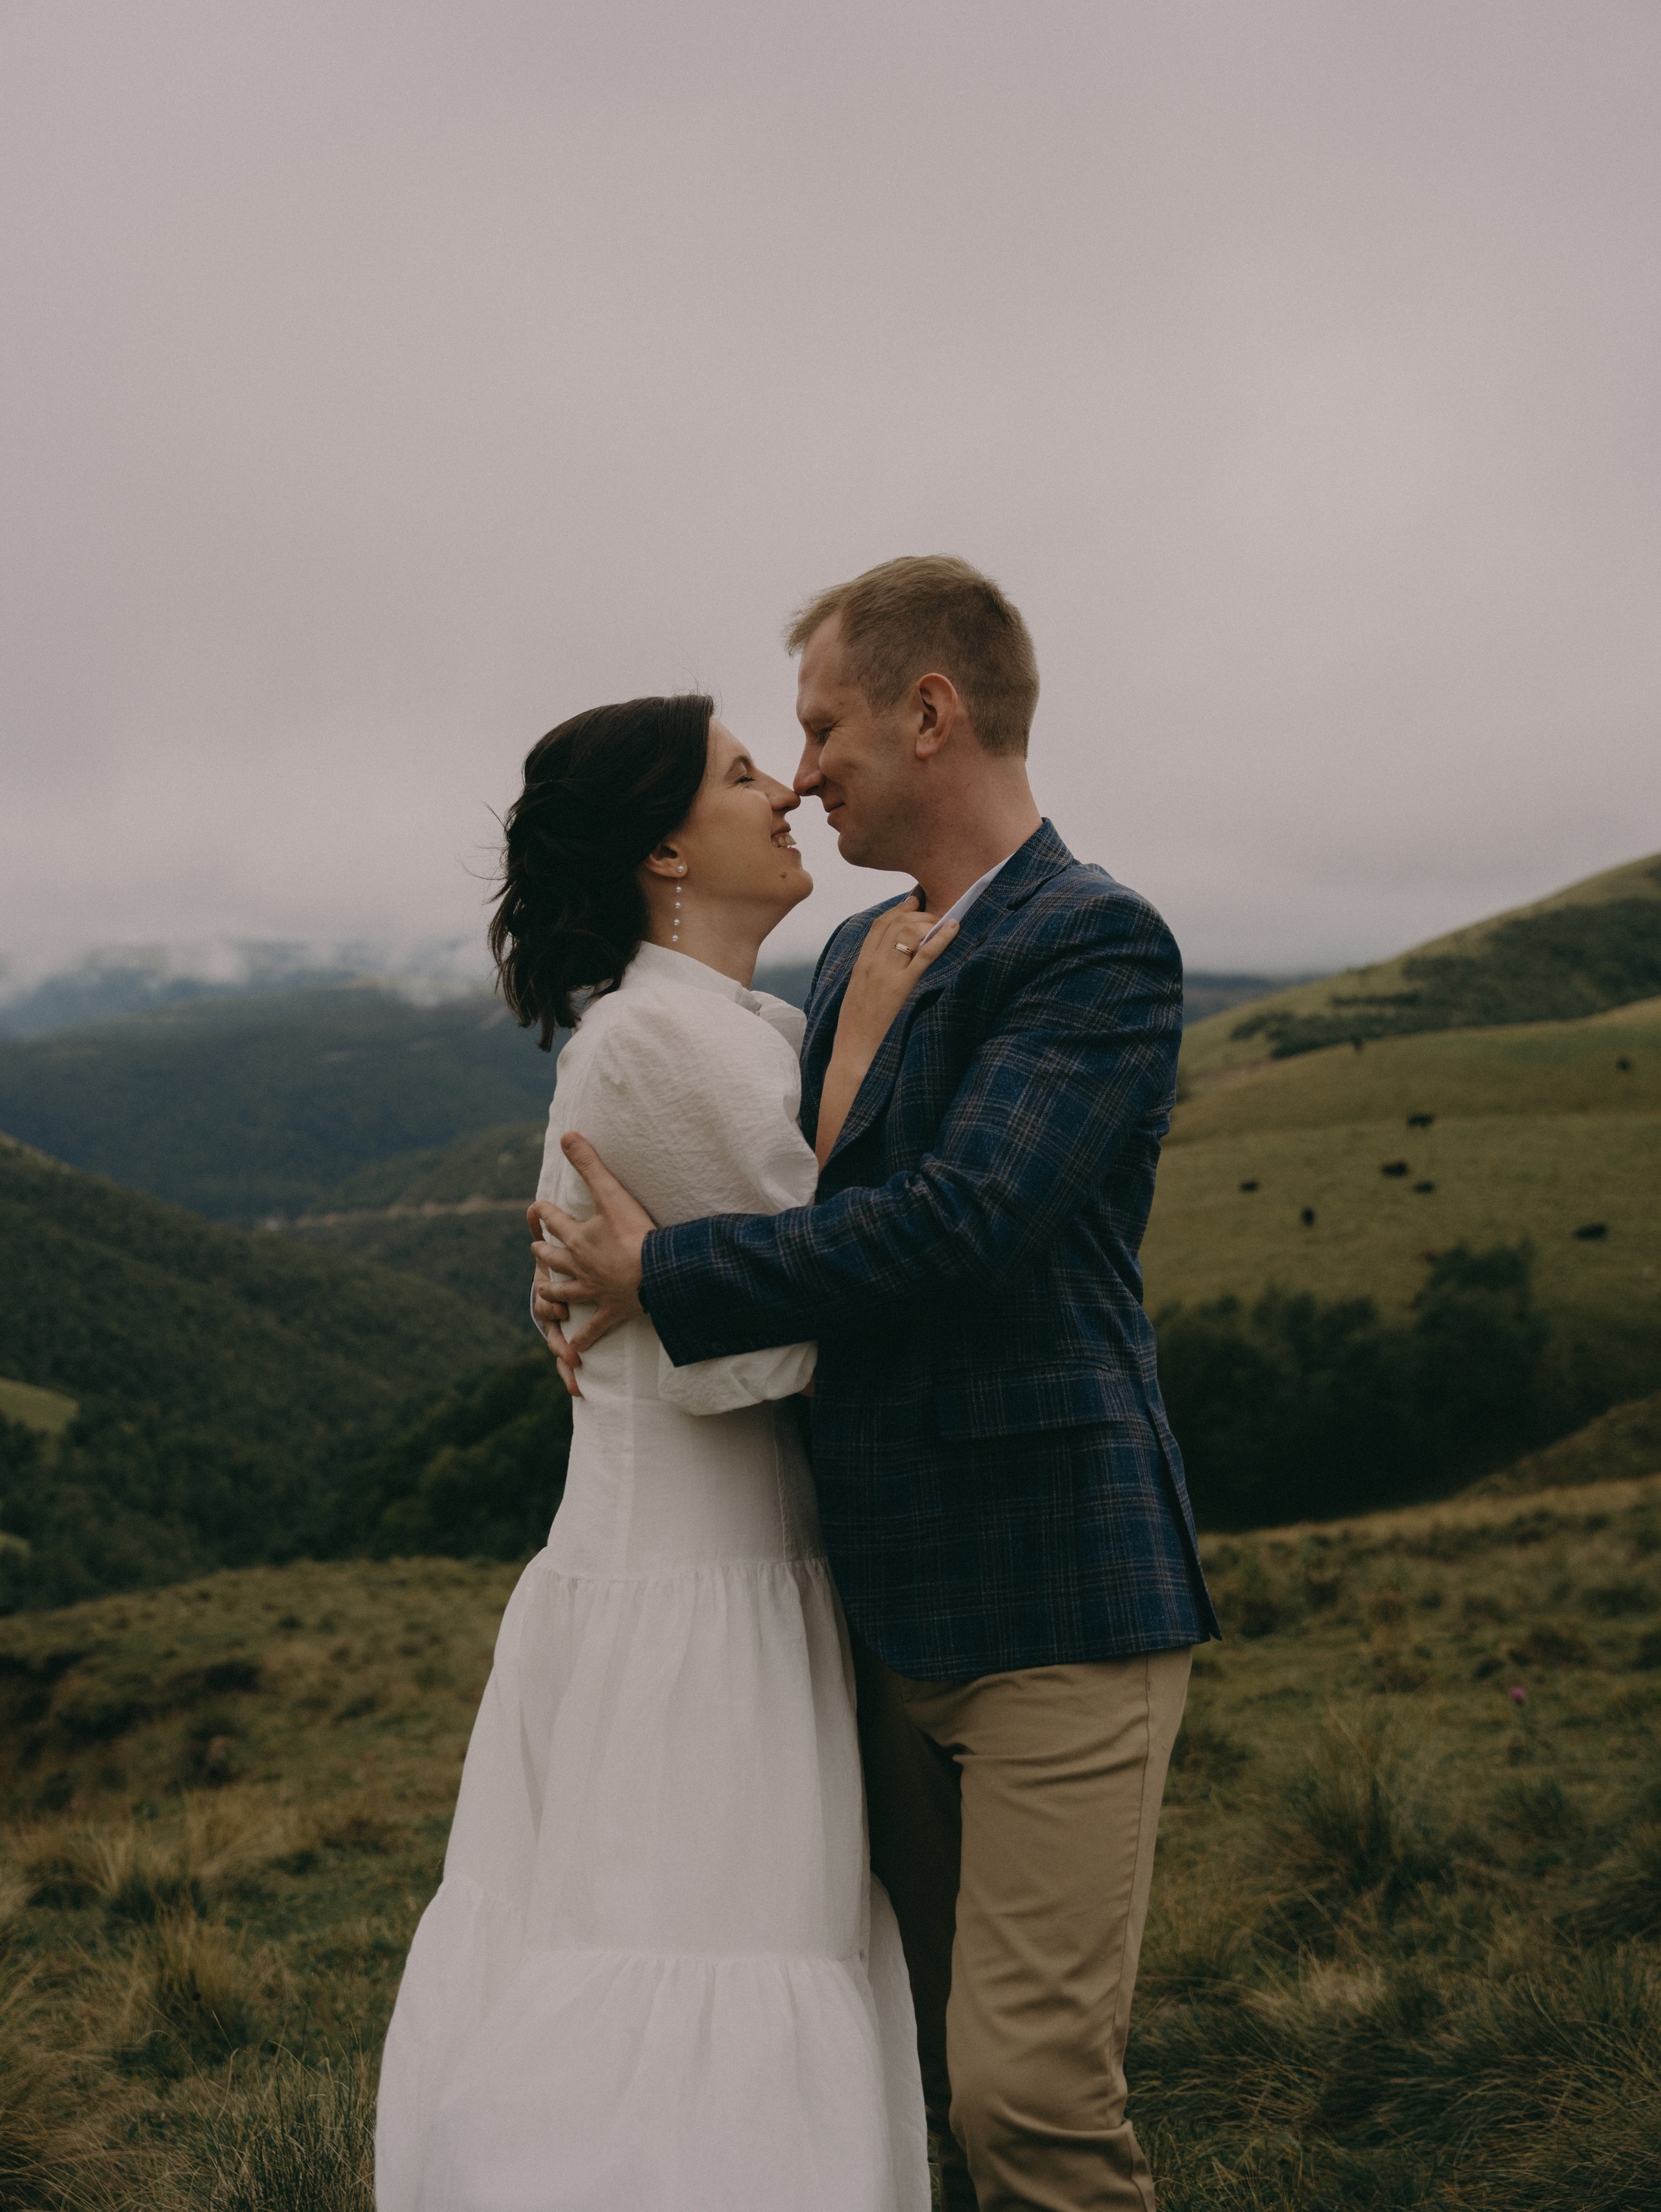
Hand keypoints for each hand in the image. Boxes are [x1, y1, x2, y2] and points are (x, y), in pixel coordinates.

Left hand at [527, 1133, 655, 1366]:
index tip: (536, 1207)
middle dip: (543, 1253)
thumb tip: (566, 1133)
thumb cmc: (634, 1233)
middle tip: (536, 1248)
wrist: (655, 1274)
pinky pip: (591, 1330)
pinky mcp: (609, 1311)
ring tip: (543, 1292)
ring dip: (552, 1292)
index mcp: (576, 1238)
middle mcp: (577, 1266)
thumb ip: (589, 1162)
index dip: (543, 1212)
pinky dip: (581, 1341)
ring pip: (564, 1292)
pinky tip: (572, 1353)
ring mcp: (592, 1291)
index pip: (552, 1220)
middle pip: (551, 1259)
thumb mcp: (611, 1192)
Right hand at [815, 897, 957, 1166]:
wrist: (853, 1057)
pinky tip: (953, 928)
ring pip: (908, 932)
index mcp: (860, 966)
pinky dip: (940, 937)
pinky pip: (924, 954)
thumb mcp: (858, 998)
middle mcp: (871, 965)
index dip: (898, 909)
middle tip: (936, 912)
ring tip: (946, 919)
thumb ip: (869, 978)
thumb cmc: (857, 1033)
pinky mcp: (902, 988)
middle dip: (917, 912)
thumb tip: (885, 968)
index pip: (878, 926)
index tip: (914, 900)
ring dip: (929, 921)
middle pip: (895, 923)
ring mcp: (886, 975)